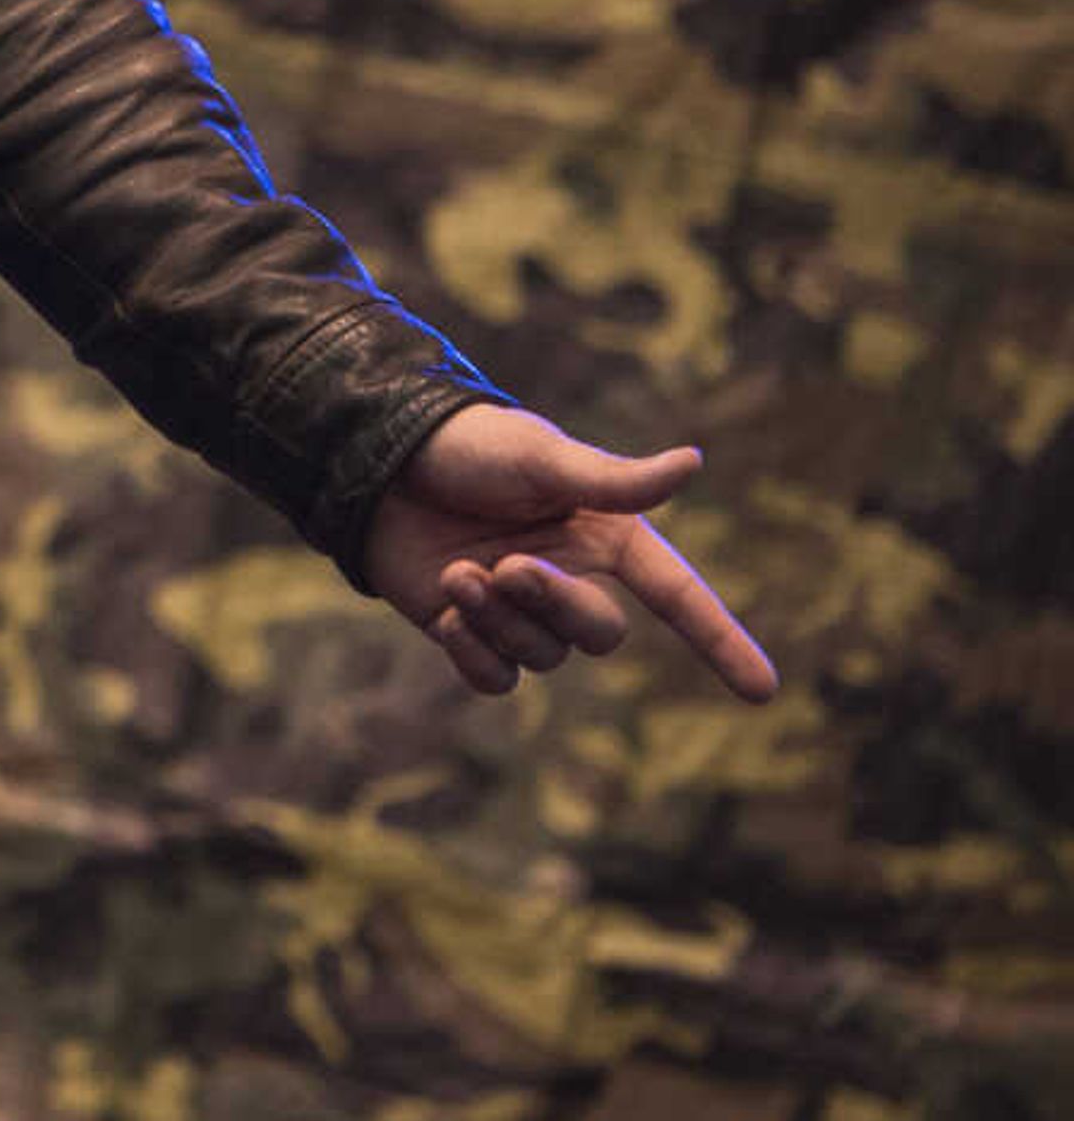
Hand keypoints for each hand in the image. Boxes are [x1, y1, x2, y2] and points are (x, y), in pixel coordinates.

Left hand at [363, 403, 778, 703]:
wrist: (375, 460)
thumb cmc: (465, 446)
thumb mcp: (539, 456)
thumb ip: (612, 479)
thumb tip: (693, 463)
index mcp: (603, 535)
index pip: (676, 595)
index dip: (720, 640)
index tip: (763, 692)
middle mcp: (569, 576)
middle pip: (599, 634)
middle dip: (556, 607)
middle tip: (506, 566)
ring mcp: (519, 609)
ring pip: (542, 657)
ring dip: (499, 621)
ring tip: (458, 573)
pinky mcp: (469, 630)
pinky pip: (495, 679)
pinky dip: (473, 654)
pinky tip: (446, 614)